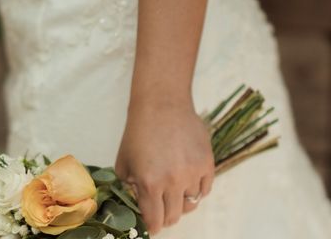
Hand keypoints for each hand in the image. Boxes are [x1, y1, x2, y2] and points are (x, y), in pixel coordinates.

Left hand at [115, 96, 214, 234]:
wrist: (161, 104)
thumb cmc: (138, 131)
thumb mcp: (123, 162)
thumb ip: (130, 187)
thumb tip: (140, 204)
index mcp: (150, 183)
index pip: (155, 221)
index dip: (152, 226)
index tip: (152, 224)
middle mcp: (173, 182)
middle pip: (174, 217)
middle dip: (166, 216)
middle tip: (161, 206)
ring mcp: (193, 173)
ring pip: (191, 203)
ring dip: (181, 200)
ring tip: (173, 186)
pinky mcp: (207, 163)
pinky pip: (205, 189)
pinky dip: (196, 189)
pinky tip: (187, 178)